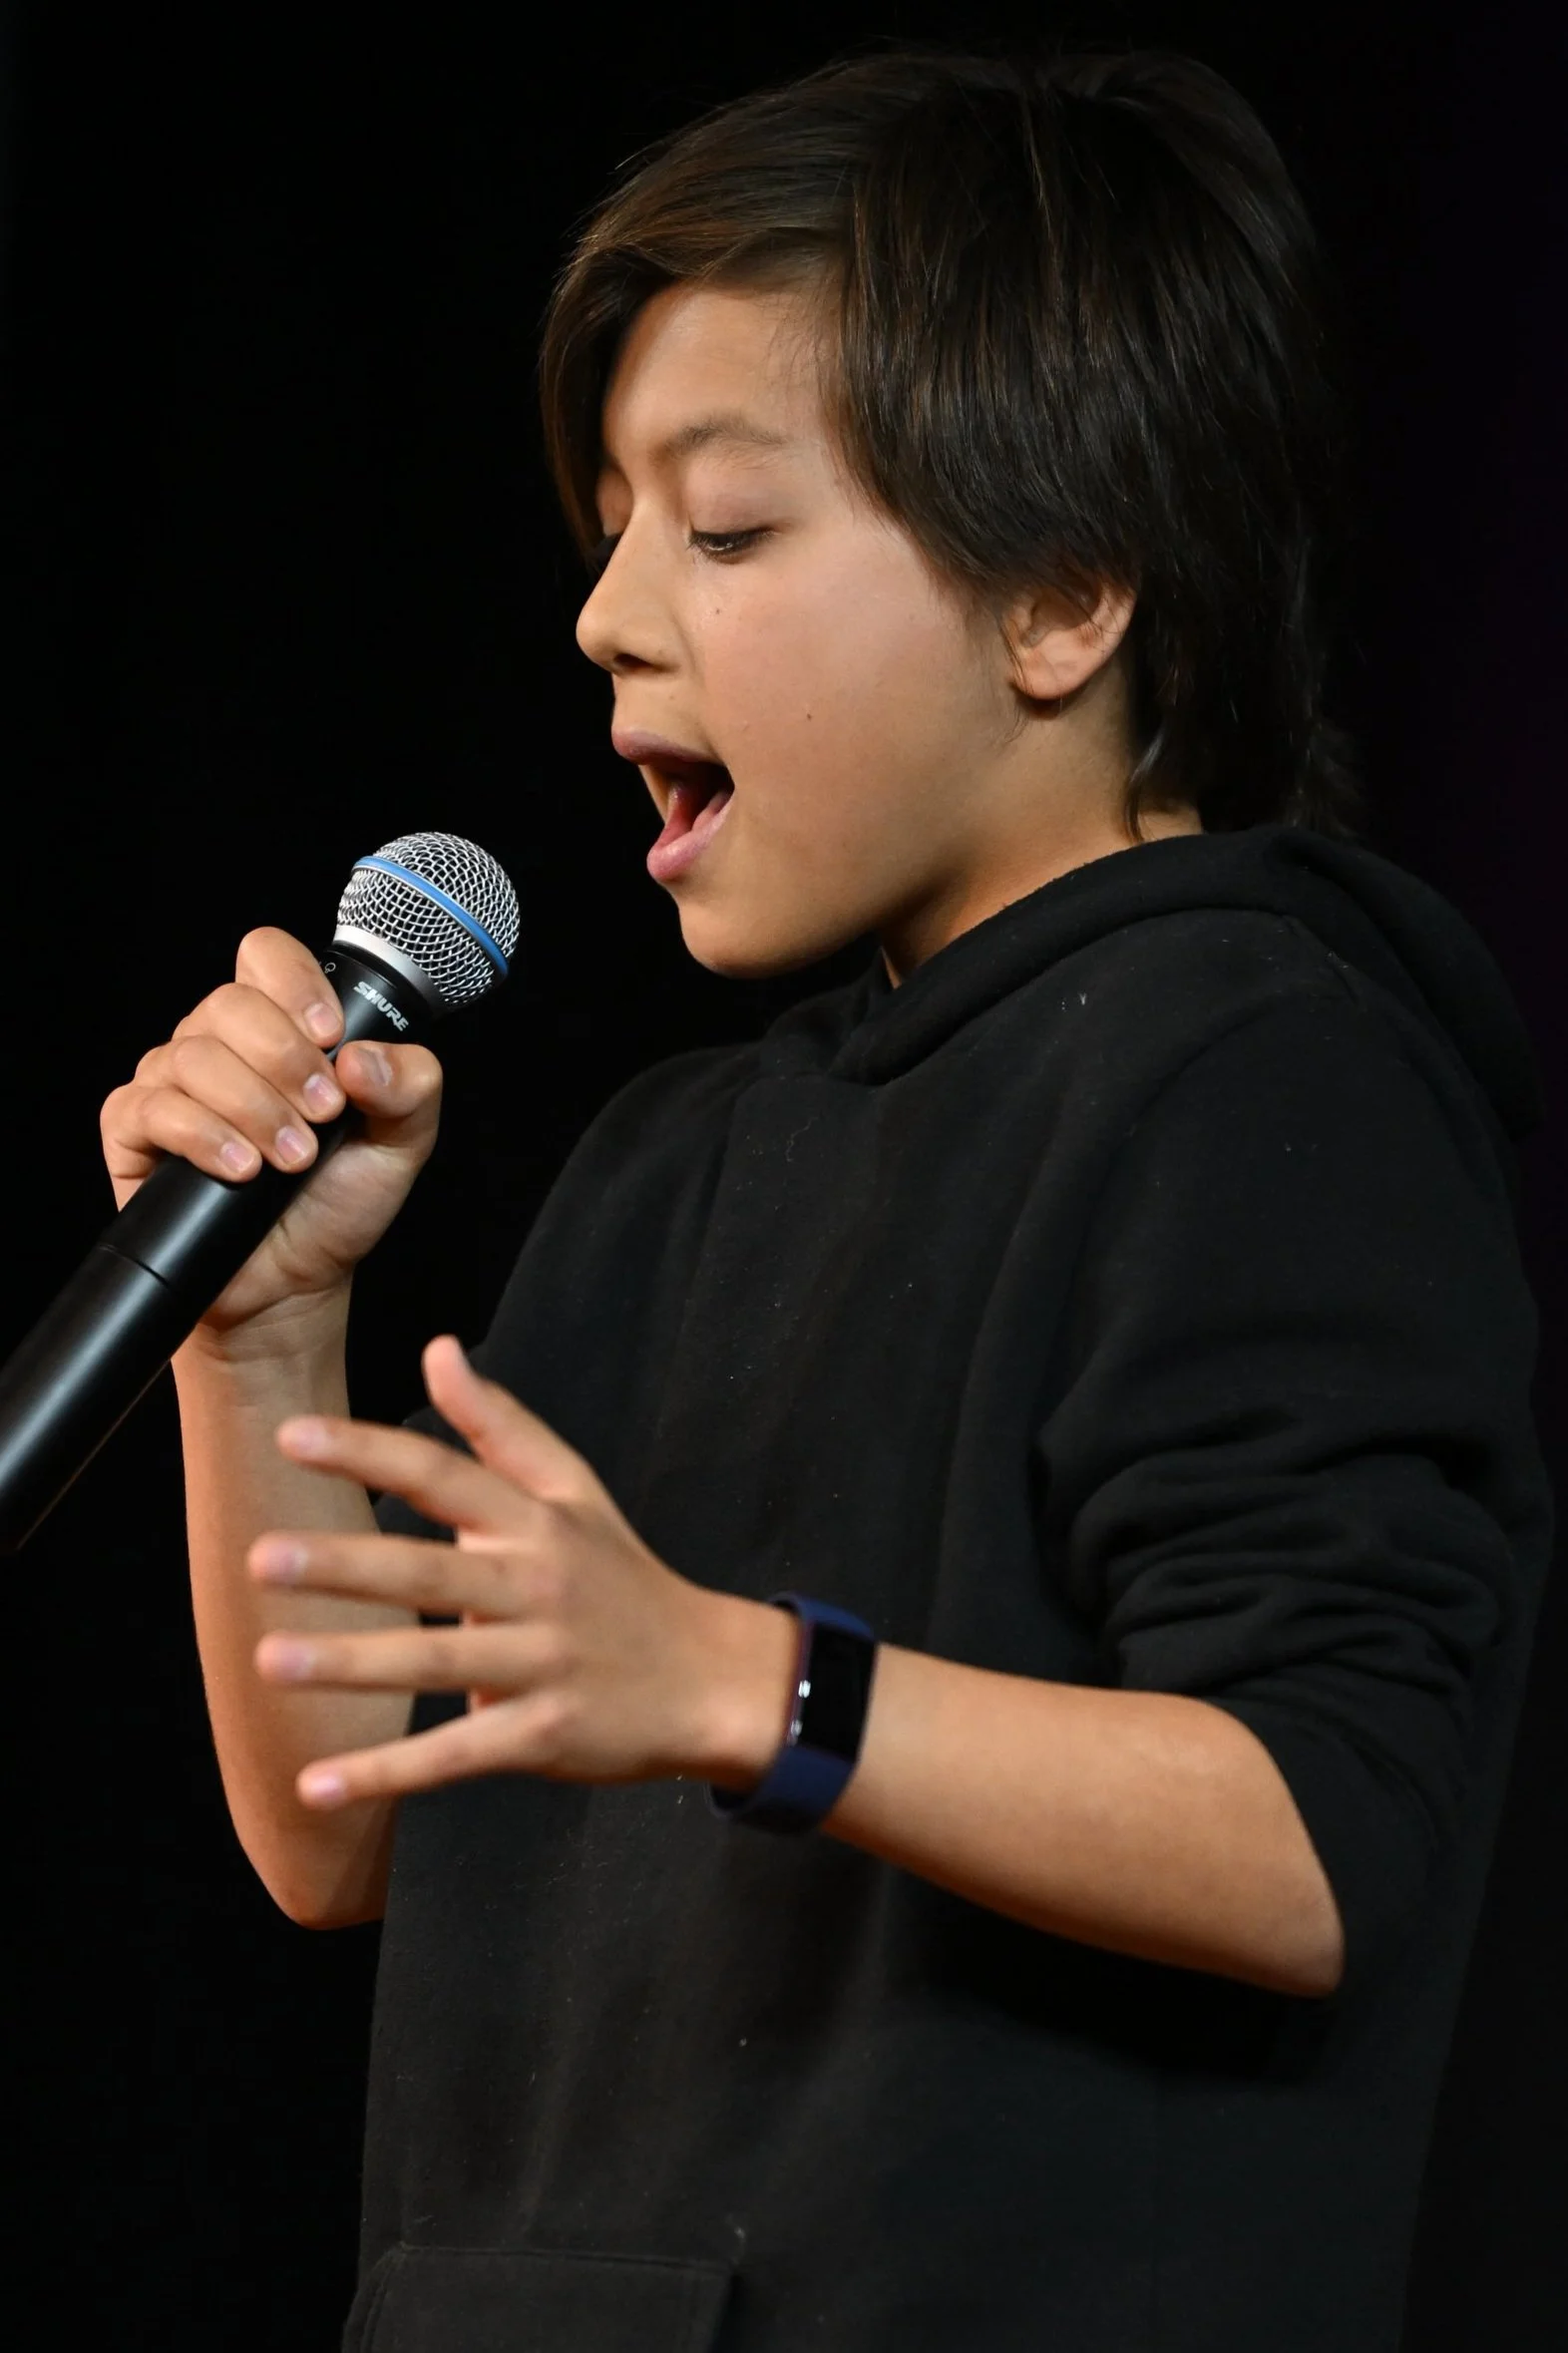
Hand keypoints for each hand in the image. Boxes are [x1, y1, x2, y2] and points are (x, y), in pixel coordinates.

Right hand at [100, 927, 442, 1335]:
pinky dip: (203, 1136)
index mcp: (279, 1026)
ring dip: (254, 1108)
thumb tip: (362, 1057)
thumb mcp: (402, 1141)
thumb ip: (409, 1086)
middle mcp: (220, 1043)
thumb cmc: (339, 1201)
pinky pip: (152, 1107)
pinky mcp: (134, 1129)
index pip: (267, 955)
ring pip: (194, 1055)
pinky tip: (240, 1169)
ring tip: (292, 1158)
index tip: (330, 1037)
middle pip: (230, 1003)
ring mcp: (172, 1082)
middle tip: (323, 1116)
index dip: (295, 984)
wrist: (293, 1281)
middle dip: (286, 1061)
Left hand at [248, 1336, 796, 1808]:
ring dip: (352, 1664)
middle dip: (346, 1564)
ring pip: (437, 1661)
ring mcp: (540, 1664)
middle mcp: (537, 1585)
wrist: (712, 1678)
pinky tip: (319, 1784)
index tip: (292, 1436)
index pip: (444, 1475)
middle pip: (430, 1571)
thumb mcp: (575, 1491)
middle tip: (264, 1559)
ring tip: (270, 1661)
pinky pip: (456, 1755)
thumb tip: (437, 1350)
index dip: (370, 1454)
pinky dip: (388, 1773)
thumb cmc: (624, 1580)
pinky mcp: (542, 1736)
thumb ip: (498, 1424)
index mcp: (535, 1522)